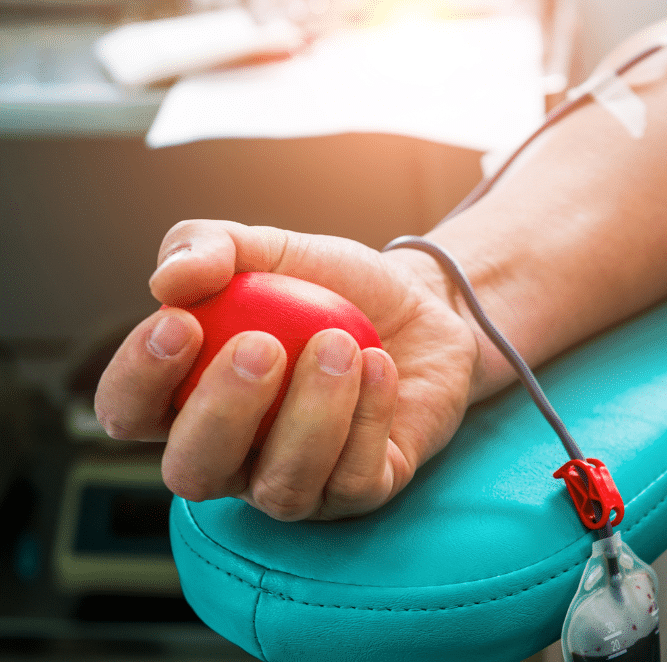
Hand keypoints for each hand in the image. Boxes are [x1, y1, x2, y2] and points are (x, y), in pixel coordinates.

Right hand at [95, 219, 478, 520]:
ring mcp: (298, 483)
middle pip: (193, 473)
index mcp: (189, 401)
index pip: (128, 413)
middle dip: (221, 413)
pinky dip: (367, 419)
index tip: (182, 321)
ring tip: (339, 345)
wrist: (420, 305)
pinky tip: (380, 366)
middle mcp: (235, 457)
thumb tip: (167, 281)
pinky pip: (354, 481)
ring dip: (310, 416)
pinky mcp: (362, 493)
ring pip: (281, 488)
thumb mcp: (269, 249)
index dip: (138, 379)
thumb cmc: (330, 286)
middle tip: (263, 345)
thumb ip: (208, 248)